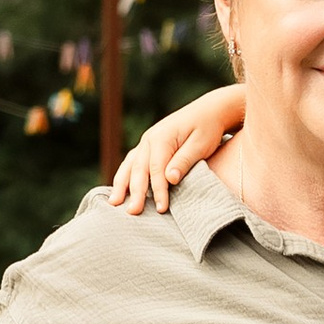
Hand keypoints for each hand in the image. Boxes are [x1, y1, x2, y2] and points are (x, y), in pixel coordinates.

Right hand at [108, 84, 243, 213]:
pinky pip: (132, 162)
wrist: (209, 110)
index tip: (161, 208)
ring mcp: (146, 142)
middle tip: (132, 212)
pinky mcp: (148, 146)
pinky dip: (125, 176)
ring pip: (130, 165)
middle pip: (138, 169)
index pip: (156, 169)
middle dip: (134, 192)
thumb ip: (184, 161)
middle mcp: (149, 139)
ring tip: (114, 203)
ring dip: (121, 184)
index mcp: (162, 137)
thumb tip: (169, 179)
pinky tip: (120, 189)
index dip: (158, 190)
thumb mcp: (201, 144)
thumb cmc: (208, 128)